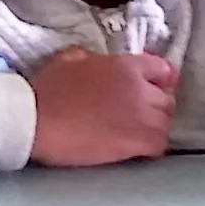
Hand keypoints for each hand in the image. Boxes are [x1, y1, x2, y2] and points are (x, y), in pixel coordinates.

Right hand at [29, 48, 178, 166]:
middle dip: (156, 104)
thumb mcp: (69, 59)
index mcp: (126, 66)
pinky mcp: (135, 143)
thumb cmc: (48, 89)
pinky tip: (137, 148)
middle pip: (167, 98)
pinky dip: (152, 147)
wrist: (37, 121)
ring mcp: (141, 117)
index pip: (163, 69)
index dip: (160, 79)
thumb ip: (92, 57)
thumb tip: (95, 62)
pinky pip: (159, 145)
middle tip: (140, 111)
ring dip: (155, 126)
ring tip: (138, 132)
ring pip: (166, 122)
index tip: (154, 85)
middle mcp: (140, 89)